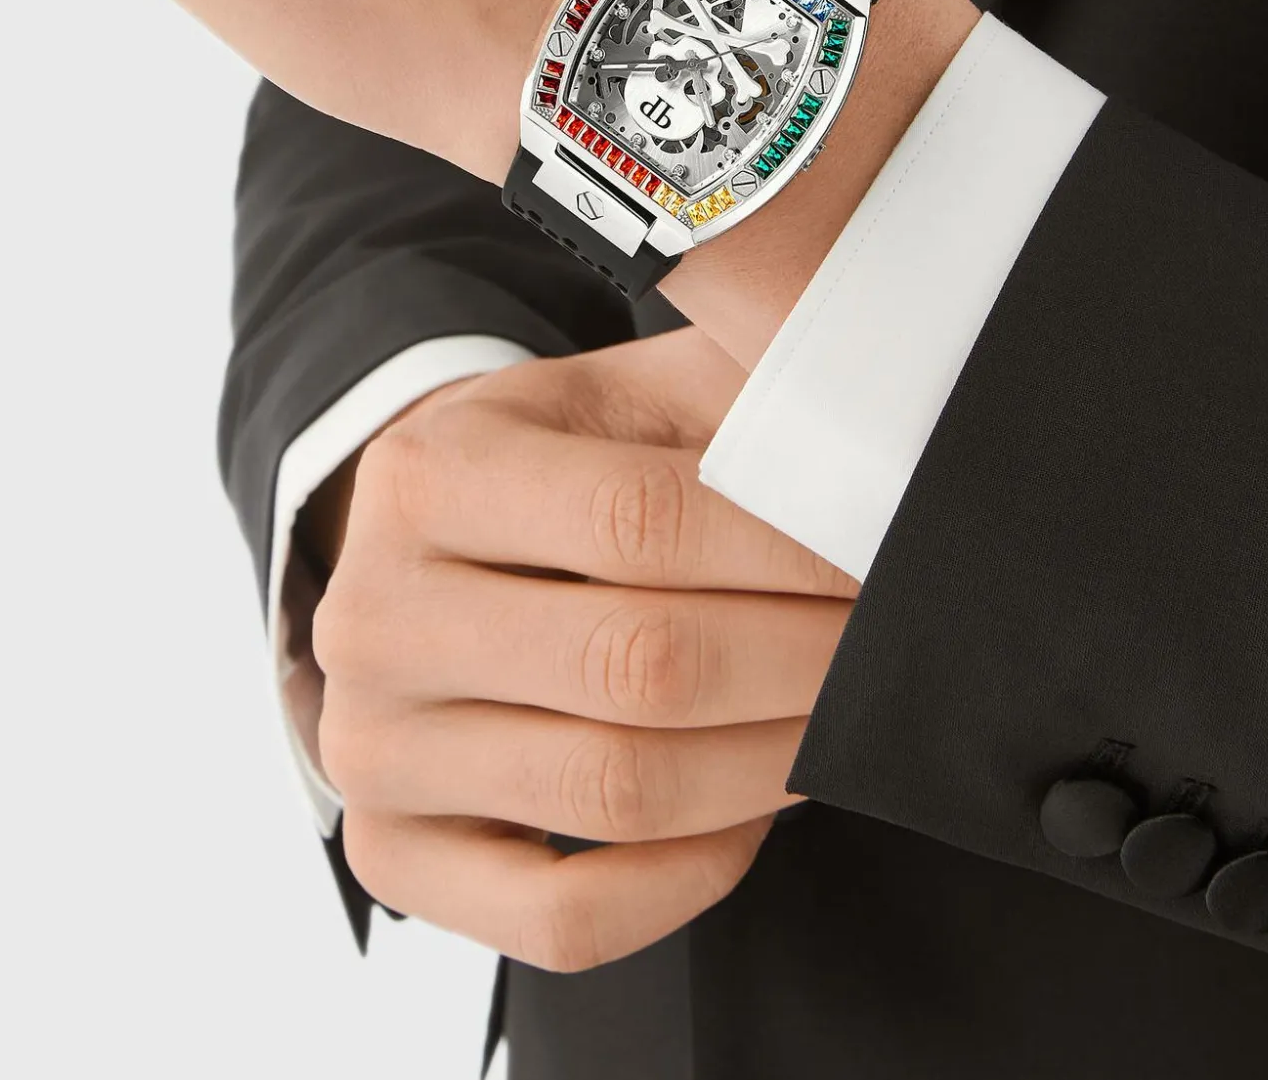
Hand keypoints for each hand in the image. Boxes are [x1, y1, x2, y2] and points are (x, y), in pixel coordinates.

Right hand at [311, 328, 858, 970]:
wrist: (448, 550)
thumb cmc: (572, 466)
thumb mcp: (635, 387)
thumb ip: (740, 348)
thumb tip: (867, 392)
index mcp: (427, 472)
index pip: (639, 518)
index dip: (791, 547)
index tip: (889, 552)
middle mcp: (371, 616)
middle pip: (638, 665)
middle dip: (806, 660)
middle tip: (896, 640)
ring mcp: (370, 750)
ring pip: (615, 792)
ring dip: (770, 762)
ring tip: (842, 712)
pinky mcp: (394, 857)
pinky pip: (564, 919)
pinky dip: (687, 881)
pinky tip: (749, 813)